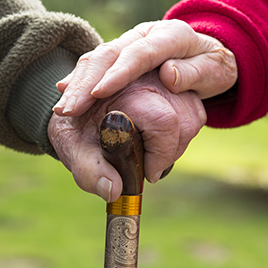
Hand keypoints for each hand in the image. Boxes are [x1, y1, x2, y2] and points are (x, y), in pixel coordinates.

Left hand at [48, 70, 205, 202]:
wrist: (76, 105)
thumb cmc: (75, 127)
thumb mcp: (72, 148)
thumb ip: (89, 171)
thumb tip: (114, 190)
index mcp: (123, 89)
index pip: (163, 121)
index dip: (161, 154)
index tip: (148, 173)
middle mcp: (148, 77)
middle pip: (184, 120)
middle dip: (169, 152)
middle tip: (149, 167)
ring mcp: (164, 79)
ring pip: (193, 117)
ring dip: (177, 144)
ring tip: (151, 153)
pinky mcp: (174, 84)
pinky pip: (196, 112)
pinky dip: (184, 132)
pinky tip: (160, 141)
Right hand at [53, 19, 236, 116]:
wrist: (208, 53)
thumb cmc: (214, 65)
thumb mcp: (217, 69)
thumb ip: (196, 71)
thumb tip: (169, 74)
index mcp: (171, 35)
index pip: (141, 52)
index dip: (118, 72)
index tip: (99, 93)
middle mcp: (145, 35)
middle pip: (110, 53)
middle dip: (87, 81)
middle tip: (69, 108)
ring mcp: (130, 42)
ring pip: (98, 58)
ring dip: (78, 82)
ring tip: (62, 107)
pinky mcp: (120, 55)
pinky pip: (96, 65)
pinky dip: (79, 79)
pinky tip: (64, 94)